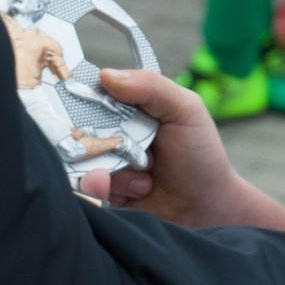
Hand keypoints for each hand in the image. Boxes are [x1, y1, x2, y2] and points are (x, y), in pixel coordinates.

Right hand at [92, 68, 258, 226]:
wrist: (207, 208)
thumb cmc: (200, 155)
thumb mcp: (185, 110)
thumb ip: (151, 86)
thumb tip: (106, 75)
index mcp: (128, 108)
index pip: (91, 94)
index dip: (82, 100)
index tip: (83, 110)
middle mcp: (111, 134)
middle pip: (77, 129)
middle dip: (96, 142)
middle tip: (122, 149)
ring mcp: (106, 164)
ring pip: (81, 162)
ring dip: (112, 172)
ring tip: (143, 178)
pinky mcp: (103, 192)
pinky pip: (87, 189)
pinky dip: (109, 192)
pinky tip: (137, 193)